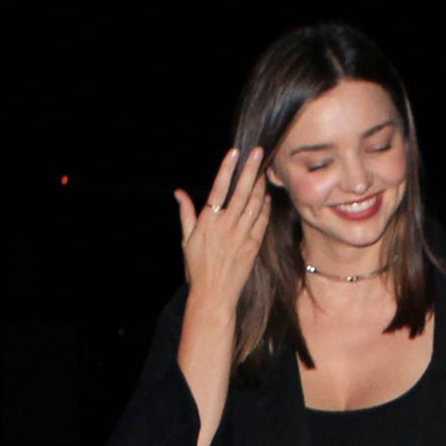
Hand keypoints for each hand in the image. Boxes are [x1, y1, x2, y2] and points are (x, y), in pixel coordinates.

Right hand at [175, 146, 268, 307]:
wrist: (214, 294)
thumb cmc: (197, 267)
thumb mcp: (186, 239)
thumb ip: (186, 213)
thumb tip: (179, 193)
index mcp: (209, 221)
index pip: (219, 188)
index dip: (227, 169)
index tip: (235, 152)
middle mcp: (227, 225)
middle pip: (242, 192)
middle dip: (251, 170)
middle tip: (259, 152)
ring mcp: (242, 235)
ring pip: (255, 205)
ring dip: (260, 185)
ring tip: (264, 169)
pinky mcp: (253, 246)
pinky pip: (261, 222)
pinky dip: (265, 208)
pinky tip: (267, 197)